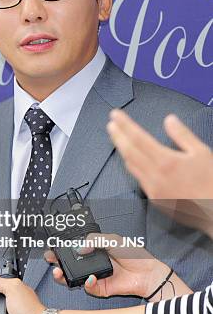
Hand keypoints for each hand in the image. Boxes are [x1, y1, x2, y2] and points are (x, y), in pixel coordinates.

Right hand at [44, 232, 168, 298]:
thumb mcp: (112, 239)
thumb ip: (94, 240)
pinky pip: (88, 288)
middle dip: (56, 263)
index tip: (52, 248)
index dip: (61, 249)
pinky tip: (89, 279)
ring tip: (59, 272)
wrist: (149, 273)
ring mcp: (95, 276)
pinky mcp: (101, 288)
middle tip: (51, 261)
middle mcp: (91, 264)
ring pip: (73, 278)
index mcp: (93, 250)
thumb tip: (78, 248)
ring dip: (63, 276)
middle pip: (68, 264)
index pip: (72, 250)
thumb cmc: (134, 255)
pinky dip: (86, 284)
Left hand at [107, 109, 212, 234]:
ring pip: (130, 165)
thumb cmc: (211, 183)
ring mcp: (152, 188)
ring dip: (122, 150)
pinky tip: (130, 159)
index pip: (138, 137)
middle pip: (129, 151)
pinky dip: (131, 165)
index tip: (115, 115)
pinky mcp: (154, 198)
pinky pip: (137, 178)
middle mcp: (155, 175)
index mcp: (166, 161)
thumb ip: (182, 135)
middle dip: (117, 136)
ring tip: (117, 138)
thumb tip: (169, 120)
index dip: (124, 125)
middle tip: (110, 124)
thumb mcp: (201, 152)